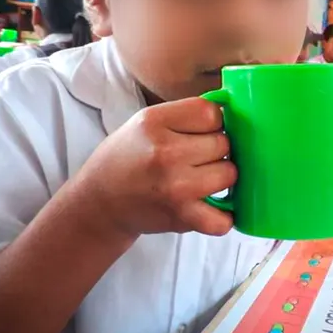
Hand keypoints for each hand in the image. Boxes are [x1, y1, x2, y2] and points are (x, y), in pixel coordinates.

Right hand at [71, 98, 236, 239]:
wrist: (100, 201)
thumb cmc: (129, 158)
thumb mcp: (147, 122)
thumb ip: (186, 116)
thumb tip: (232, 113)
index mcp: (154, 122)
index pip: (210, 112)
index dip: (213, 122)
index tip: (203, 131)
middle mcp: (165, 153)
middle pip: (224, 143)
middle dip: (217, 149)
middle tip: (199, 157)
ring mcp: (175, 186)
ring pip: (230, 174)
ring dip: (222, 178)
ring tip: (203, 178)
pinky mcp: (181, 216)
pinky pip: (222, 219)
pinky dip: (225, 217)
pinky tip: (217, 208)